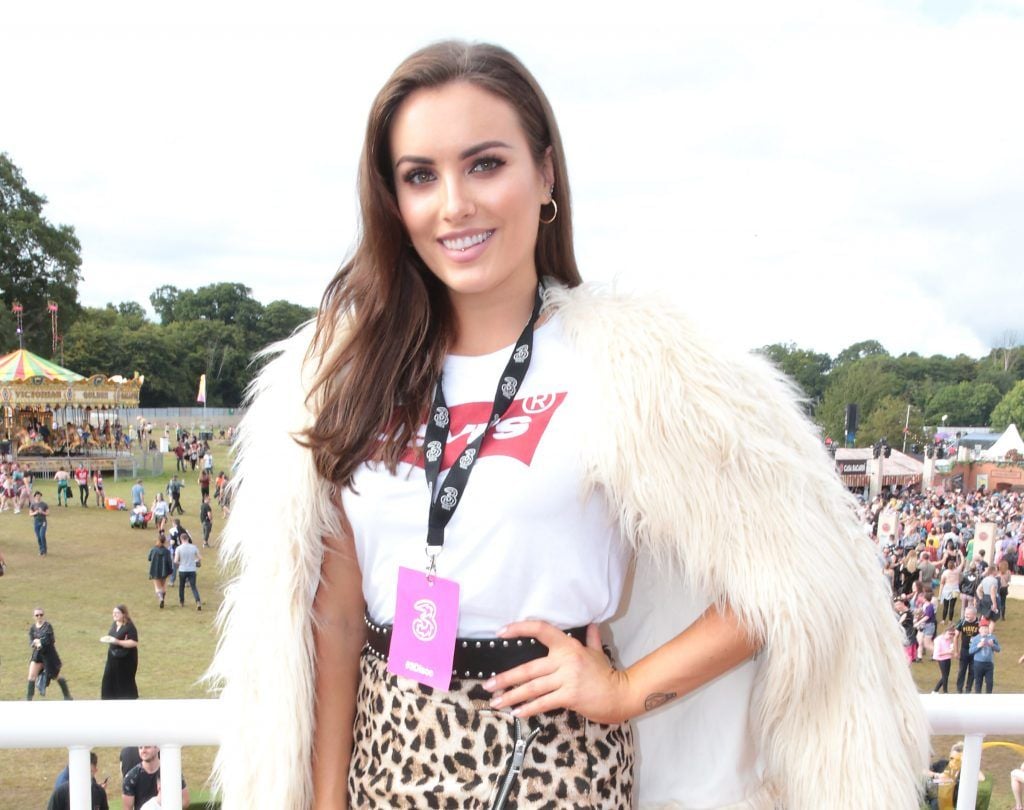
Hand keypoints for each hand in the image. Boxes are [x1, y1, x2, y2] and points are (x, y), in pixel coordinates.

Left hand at [484, 621, 628, 723]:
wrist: (620, 694)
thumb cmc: (606, 673)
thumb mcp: (597, 652)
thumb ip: (591, 638)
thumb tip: (592, 624)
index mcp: (568, 646)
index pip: (541, 630)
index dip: (519, 629)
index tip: (501, 632)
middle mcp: (565, 660)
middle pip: (528, 668)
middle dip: (506, 678)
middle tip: (487, 685)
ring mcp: (567, 678)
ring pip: (532, 687)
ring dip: (512, 696)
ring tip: (496, 702)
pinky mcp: (569, 696)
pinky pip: (544, 703)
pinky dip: (529, 708)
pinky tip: (516, 713)